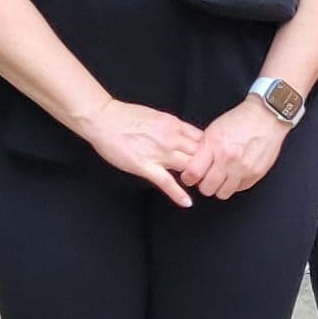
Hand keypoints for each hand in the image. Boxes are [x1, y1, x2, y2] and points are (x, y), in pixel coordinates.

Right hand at [81, 98, 204, 203]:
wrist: (103, 119)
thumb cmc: (125, 116)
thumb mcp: (156, 116)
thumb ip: (172, 127)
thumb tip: (184, 136)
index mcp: (173, 124)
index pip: (202, 138)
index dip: (210, 150)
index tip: (214, 159)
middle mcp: (170, 138)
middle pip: (200, 154)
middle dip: (209, 166)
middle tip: (214, 177)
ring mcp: (159, 153)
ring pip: (188, 167)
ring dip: (197, 178)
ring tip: (204, 190)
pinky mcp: (145, 166)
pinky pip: (166, 182)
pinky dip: (178, 194)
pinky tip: (187, 202)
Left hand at [178, 97, 288, 200]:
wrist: (265, 116)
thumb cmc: (239, 120)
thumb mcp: (213, 129)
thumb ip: (203, 150)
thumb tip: (192, 167)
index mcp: (214, 144)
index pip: (193, 173)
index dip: (188, 178)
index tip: (190, 177)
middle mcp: (228, 158)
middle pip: (207, 188)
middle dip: (204, 184)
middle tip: (206, 177)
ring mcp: (243, 168)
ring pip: (222, 194)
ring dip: (219, 187)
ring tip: (221, 177)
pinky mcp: (255, 174)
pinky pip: (238, 189)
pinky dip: (234, 184)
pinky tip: (235, 173)